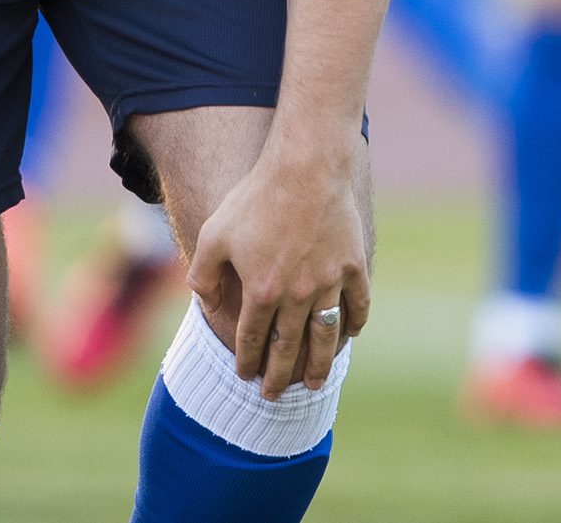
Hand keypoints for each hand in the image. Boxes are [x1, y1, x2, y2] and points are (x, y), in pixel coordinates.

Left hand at [188, 132, 370, 398]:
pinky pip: (358, 305)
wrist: (305, 167)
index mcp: (261, 290)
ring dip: (318, 365)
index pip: (252, 338)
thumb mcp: (213, 234)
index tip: (244, 376)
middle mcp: (297, 295)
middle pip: (288, 348)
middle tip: (273, 394)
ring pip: (324, 337)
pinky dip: (354, 325)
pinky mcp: (354, 265)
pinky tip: (348, 337)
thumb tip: (204, 306)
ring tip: (314, 383)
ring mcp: (330, 281)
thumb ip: (202, 275)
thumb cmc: (255, 198)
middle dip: (279, 375)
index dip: (247, 360)